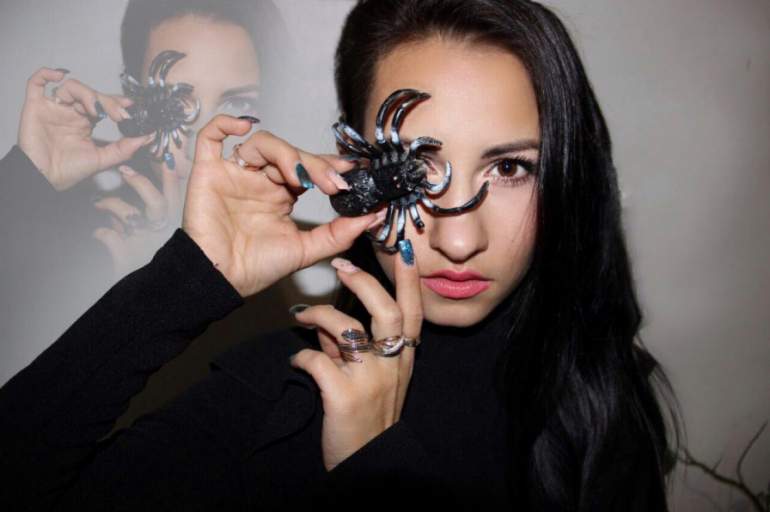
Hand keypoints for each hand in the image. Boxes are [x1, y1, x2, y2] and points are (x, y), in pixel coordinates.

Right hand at [17, 67, 153, 190]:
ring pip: (71, 87)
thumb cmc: (68, 172)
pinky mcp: (35, 107)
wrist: (44, 180)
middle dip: (108, 102)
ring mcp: (53, 108)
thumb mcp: (102, 159)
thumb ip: (124, 148)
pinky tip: (60, 75)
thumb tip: (147, 137)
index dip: (116, 101)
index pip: (103, 104)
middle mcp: (70, 113)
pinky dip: (46, 74)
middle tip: (120, 115)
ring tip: (96, 111)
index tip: (131, 106)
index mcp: (85, 122)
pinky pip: (36, 83)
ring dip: (87, 95)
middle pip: (91, 95)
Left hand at [92, 163, 183, 276]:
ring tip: (99, 202)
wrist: (146, 299)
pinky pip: (109, 237)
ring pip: (129, 214)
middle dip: (141, 182)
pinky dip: (101, 233)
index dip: (170, 177)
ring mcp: (145, 244)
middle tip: (126, 169)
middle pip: (158, 202)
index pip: (176, 196)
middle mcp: (161, 234)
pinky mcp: (126, 256)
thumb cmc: (147, 269)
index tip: (163, 158)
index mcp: (172, 228)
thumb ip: (135, 221)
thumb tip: (120, 204)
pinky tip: (98, 233)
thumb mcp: (145, 241)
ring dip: (111, 205)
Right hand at [182, 114, 383, 296]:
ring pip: (262, 143)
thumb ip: (338, 234)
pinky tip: (244, 127)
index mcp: (281, 196)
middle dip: (316, 165)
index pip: (308, 168)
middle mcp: (259, 181)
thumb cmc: (255, 268)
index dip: (329, 165)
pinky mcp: (207, 172)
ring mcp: (234, 174)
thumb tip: (373, 217)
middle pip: (290, 154)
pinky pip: (210, 136)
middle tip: (333, 184)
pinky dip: (225, 124)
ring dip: (285, 154)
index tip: (352, 170)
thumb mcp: (306, 251)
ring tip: (298, 178)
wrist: (220, 281)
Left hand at [289, 246, 421, 470]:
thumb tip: (328, 324)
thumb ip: (351, 349)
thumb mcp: (370, 380)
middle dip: (364, 282)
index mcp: (403, 359)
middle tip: (342, 265)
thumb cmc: (367, 419)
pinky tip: (294, 362)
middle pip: (387, 311)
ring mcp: (370, 380)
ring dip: (319, 315)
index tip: (401, 251)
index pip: (412, 312)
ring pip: (347, 330)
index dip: (408, 281)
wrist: (366, 463)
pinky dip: (301, 358)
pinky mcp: (343, 396)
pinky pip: (317, 361)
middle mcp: (392, 366)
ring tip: (300, 315)